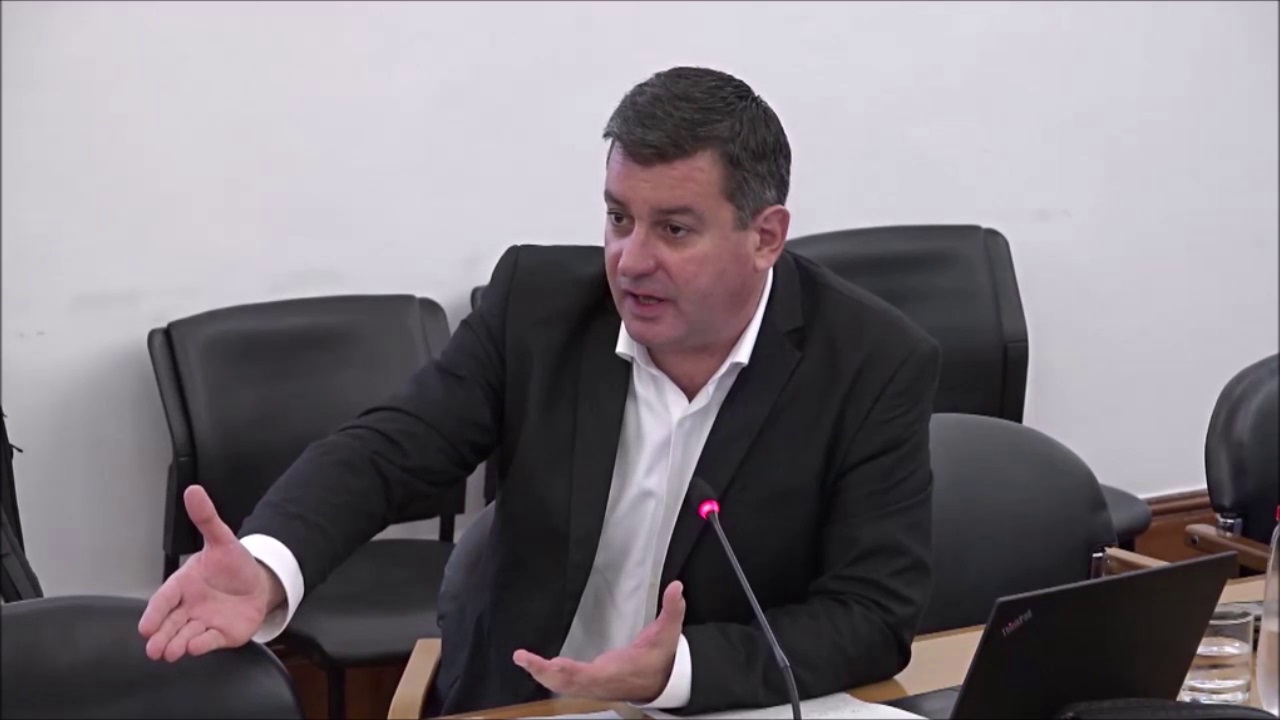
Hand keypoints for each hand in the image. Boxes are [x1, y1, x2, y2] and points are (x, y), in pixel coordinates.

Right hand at [137, 485, 284, 661]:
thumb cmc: (232, 564)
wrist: (258, 581)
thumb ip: (206, 518)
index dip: (154, 612)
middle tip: (153, 647)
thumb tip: (194, 491)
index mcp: (183, 584)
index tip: (144, 626)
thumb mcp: (221, 539)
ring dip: (178, 643)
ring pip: (186, 635)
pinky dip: (203, 645)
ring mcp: (204, 622)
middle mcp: (189, 607)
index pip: (164, 599)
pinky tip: (195, 648)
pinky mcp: (221, 634)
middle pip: (171, 623)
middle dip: (161, 636)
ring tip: (171, 652)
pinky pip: (210, 640)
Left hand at [513, 581, 685, 703]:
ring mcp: (594, 685)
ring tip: (522, 659)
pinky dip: (548, 675)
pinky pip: (564, 683)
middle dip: (545, 673)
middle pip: (569, 684)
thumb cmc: (660, 656)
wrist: (661, 681)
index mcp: (618, 670)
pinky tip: (534, 665)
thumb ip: (672, 609)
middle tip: (523, 658)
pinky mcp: (589, 683)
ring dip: (542, 674)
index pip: (592, 674)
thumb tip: (677, 586)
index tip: (554, 663)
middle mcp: (602, 682)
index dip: (572, 672)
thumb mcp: (668, 632)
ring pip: (563, 686)